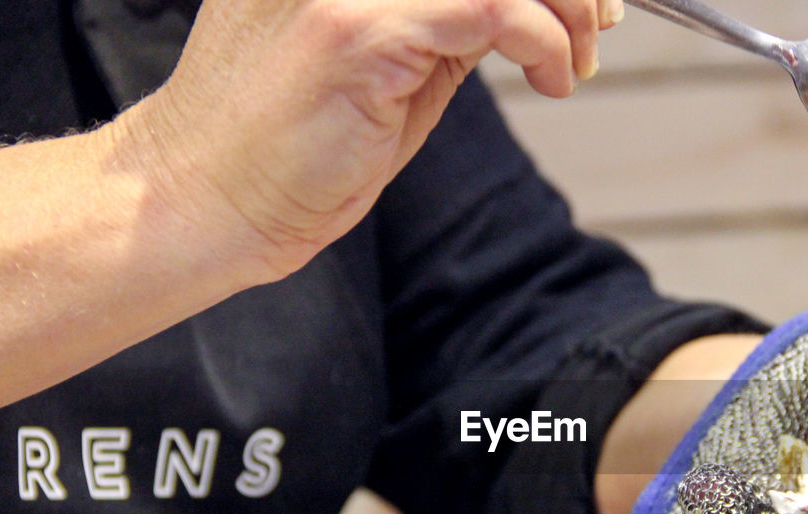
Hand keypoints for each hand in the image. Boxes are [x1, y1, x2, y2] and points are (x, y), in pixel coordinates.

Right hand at [116, 0, 616, 282]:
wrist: (206, 200)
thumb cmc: (290, 148)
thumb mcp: (390, 63)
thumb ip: (448, 22)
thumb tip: (529, 9)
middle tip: (601, 20)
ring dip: (566, 6)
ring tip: (578, 59)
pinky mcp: (356, 29)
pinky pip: (490, 8)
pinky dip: (544, 41)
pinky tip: (553, 78)